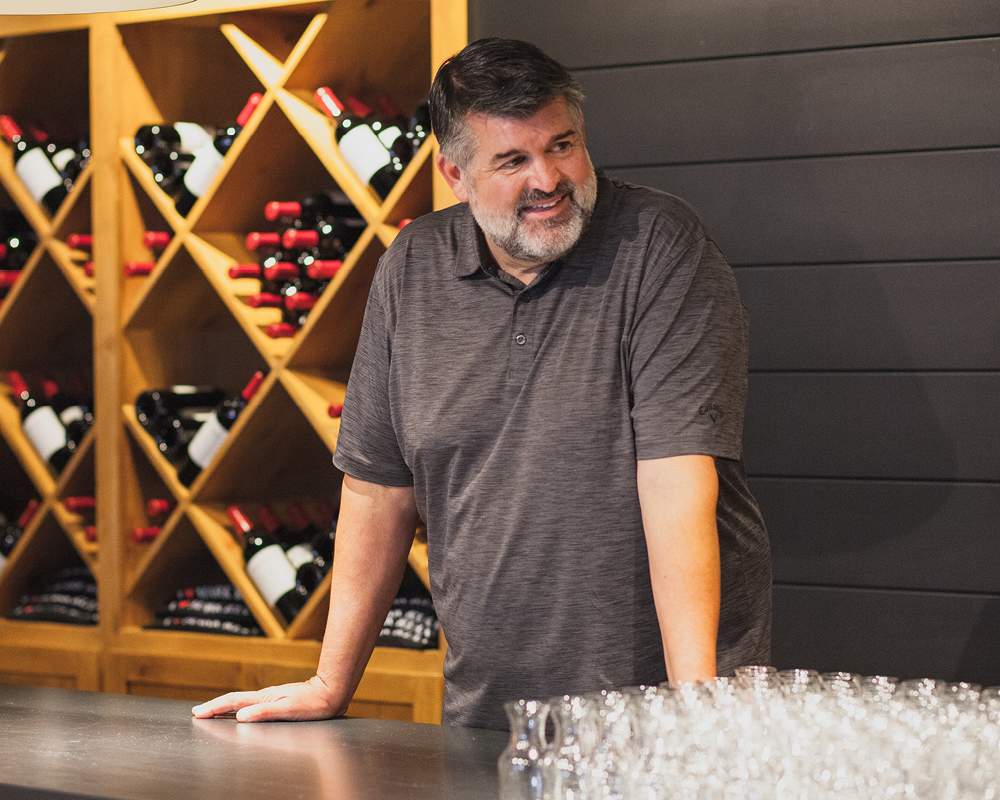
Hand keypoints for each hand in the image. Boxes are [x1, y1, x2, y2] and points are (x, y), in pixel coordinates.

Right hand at [191, 675, 343, 721]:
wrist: (329, 694)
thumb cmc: (312, 704)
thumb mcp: (288, 710)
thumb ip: (264, 712)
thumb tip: (240, 716)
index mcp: (264, 698)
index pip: (233, 702)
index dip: (214, 707)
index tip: (199, 712)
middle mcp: (265, 696)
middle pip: (233, 700)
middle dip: (214, 706)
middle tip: (198, 712)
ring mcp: (270, 698)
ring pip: (241, 702)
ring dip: (224, 706)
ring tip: (211, 712)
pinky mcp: (276, 700)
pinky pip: (251, 704)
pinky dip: (238, 707)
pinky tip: (239, 712)